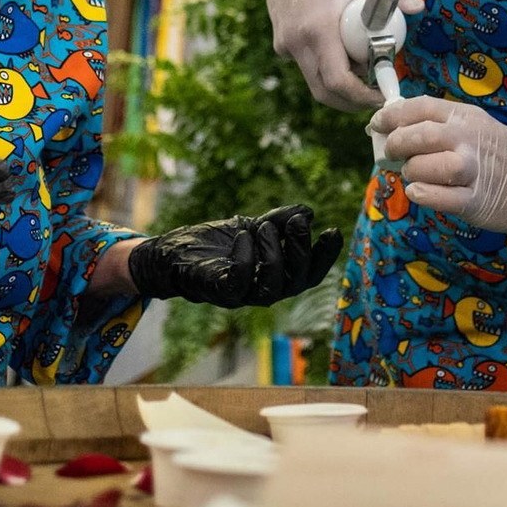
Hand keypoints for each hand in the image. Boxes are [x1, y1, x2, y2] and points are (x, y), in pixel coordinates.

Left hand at [126, 204, 341, 306]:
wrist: (173, 252)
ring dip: (273, 256)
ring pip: (270, 290)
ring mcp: (240, 294)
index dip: (325, 256)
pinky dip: (244, 260)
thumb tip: (307, 212)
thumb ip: (278, 221)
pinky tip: (243, 234)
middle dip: (300, 250)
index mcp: (276, 275)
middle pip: (295, 282)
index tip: (333, 230)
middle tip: (298, 222)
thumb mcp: (251, 225)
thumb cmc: (215, 243)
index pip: (309, 273)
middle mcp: (262, 290)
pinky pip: (236, 284)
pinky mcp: (216, 290)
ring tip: (264, 227)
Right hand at [256, 0, 421, 111]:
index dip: (361, 96)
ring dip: (340, 88)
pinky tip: (343, 53)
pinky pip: (307, 68)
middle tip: (377, 95)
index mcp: (317, 29)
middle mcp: (297, 43)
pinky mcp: (281, 47)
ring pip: (315, 84)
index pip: (338, 81)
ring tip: (364, 75)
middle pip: (325, 92)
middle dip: (353, 101)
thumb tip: (420, 8)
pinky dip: (327, 70)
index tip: (382, 96)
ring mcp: (286, 47)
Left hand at [372, 96, 506, 233]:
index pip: (419, 107)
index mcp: (466, 117)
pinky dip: (422, 194)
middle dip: (396, 143)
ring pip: (428, 167)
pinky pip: (440, 197)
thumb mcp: (477, 126)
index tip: (376, 124)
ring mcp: (474, 171)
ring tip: (412, 173)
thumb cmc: (501, 154)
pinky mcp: (475, 201)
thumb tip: (395, 127)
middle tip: (391, 152)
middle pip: (420, 135)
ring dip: (410, 171)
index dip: (391, 115)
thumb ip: (441, 124)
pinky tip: (417, 191)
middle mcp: (469, 140)